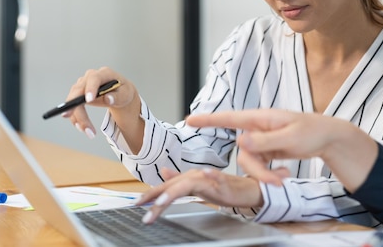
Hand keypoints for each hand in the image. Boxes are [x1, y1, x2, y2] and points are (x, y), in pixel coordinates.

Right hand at [64, 67, 142, 150]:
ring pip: (73, 99)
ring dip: (77, 117)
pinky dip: (75, 118)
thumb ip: (117, 97)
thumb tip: (108, 98)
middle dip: (77, 108)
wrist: (119, 93)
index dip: (90, 88)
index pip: (94, 78)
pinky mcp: (78, 93)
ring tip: (88, 131)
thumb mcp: (125, 94)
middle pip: (79, 91)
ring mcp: (82, 84)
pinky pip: (72, 106)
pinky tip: (82, 127)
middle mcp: (90, 77)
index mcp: (104, 73)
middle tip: (81, 125)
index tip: (89, 100)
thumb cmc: (123, 91)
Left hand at [136, 168, 263, 223]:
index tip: (136, 203)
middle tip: (143, 210)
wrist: (246, 189)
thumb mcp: (197, 185)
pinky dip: (211, 175)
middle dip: (157, 198)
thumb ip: (180, 180)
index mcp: (188, 178)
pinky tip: (205, 173)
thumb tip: (164, 173)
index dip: (151, 194)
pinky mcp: (224, 182)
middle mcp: (196, 176)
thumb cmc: (222, 188)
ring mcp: (209, 178)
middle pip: (173, 186)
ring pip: (189, 183)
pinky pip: (217, 177)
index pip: (166, 186)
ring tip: (161, 202)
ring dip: (174, 192)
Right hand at [186, 110, 377, 191]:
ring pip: (250, 162)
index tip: (189, 120)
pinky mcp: (267, 151)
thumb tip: (238, 140)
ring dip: (265, 175)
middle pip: (243, 153)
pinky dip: (270, 174)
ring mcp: (262, 141)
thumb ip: (263, 141)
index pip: (229, 118)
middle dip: (257, 170)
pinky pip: (260, 166)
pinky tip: (284, 174)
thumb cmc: (312, 131)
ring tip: (284, 178)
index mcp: (260, 118)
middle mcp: (257, 129)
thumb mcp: (290, 138)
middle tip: (276, 181)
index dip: (208, 120)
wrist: (328, 137)